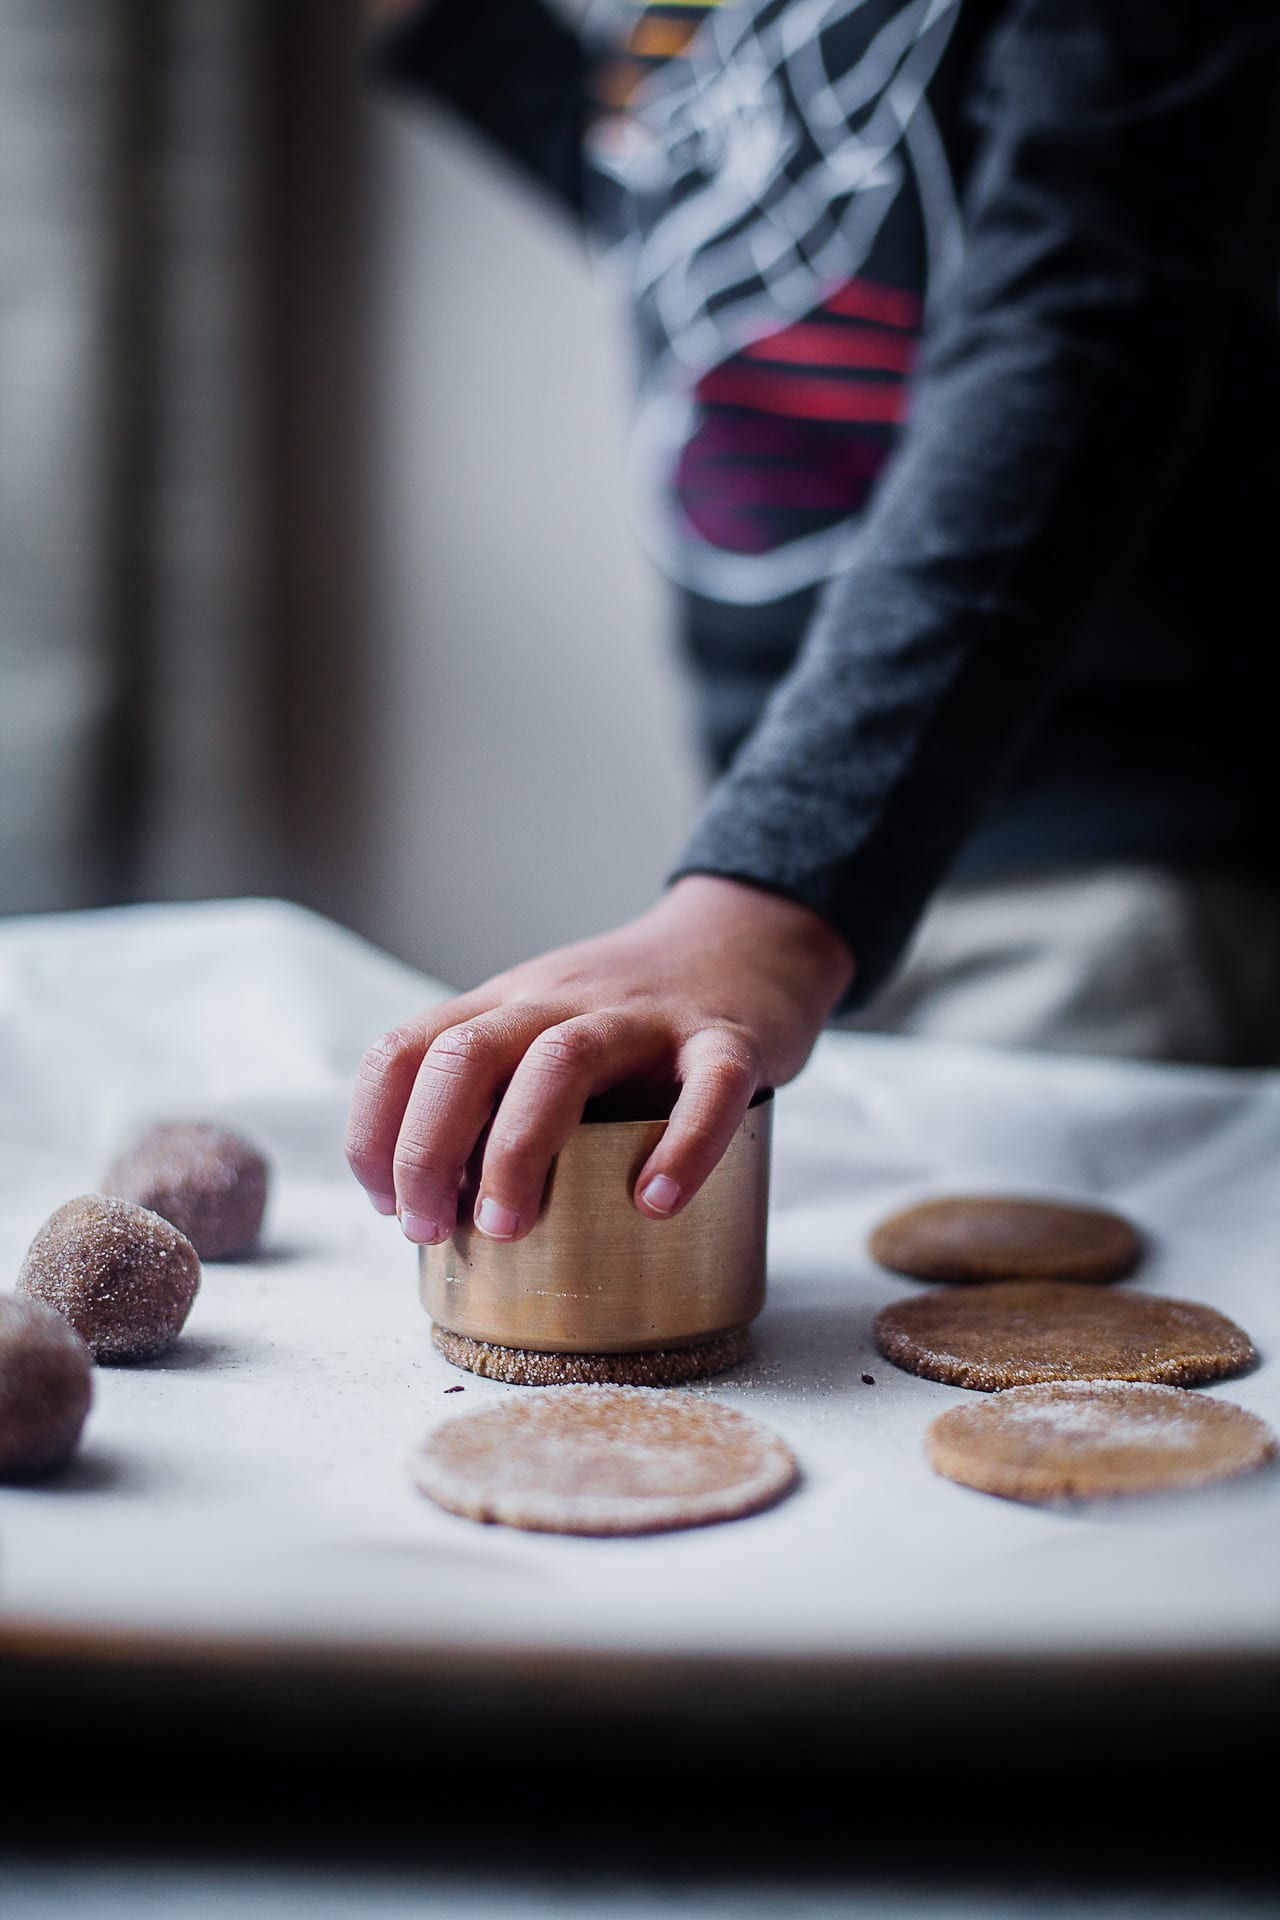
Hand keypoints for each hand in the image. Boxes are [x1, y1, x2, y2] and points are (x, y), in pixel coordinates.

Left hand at [345, 875, 854, 1243]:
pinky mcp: (729, 1038)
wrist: (747, 939)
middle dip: (426, 1151)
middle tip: (433, 1230)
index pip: (403, 1050)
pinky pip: (707, 1086)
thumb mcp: (543, 1030)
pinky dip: (681, 1145)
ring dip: (517, 1149)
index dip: (374, 1132)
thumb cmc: (632, 1015)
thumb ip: (492, 1095)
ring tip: (509, 1228)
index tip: (387, 1205)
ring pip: (562, 1060)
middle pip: (465, 1055)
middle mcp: (561, 999)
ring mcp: (645, 1016)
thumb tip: (434, 1203)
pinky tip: (656, 1201)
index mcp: (507, 1004)